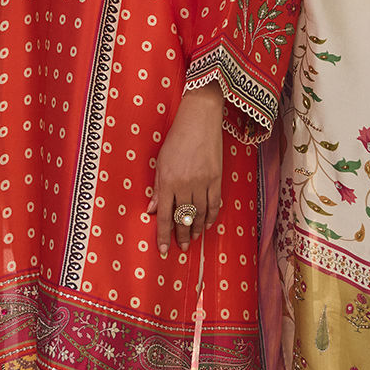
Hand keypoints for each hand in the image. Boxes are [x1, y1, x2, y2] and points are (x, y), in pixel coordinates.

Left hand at [148, 83, 223, 256]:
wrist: (199, 120)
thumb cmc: (176, 138)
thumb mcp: (160, 161)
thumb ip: (157, 187)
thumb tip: (152, 209)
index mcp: (168, 181)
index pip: (164, 215)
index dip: (163, 234)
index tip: (163, 249)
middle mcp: (185, 184)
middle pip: (183, 218)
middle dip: (182, 235)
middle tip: (182, 246)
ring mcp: (203, 182)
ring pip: (200, 214)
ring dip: (197, 228)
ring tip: (194, 238)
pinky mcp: (217, 178)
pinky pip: (214, 204)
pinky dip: (211, 216)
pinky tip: (207, 224)